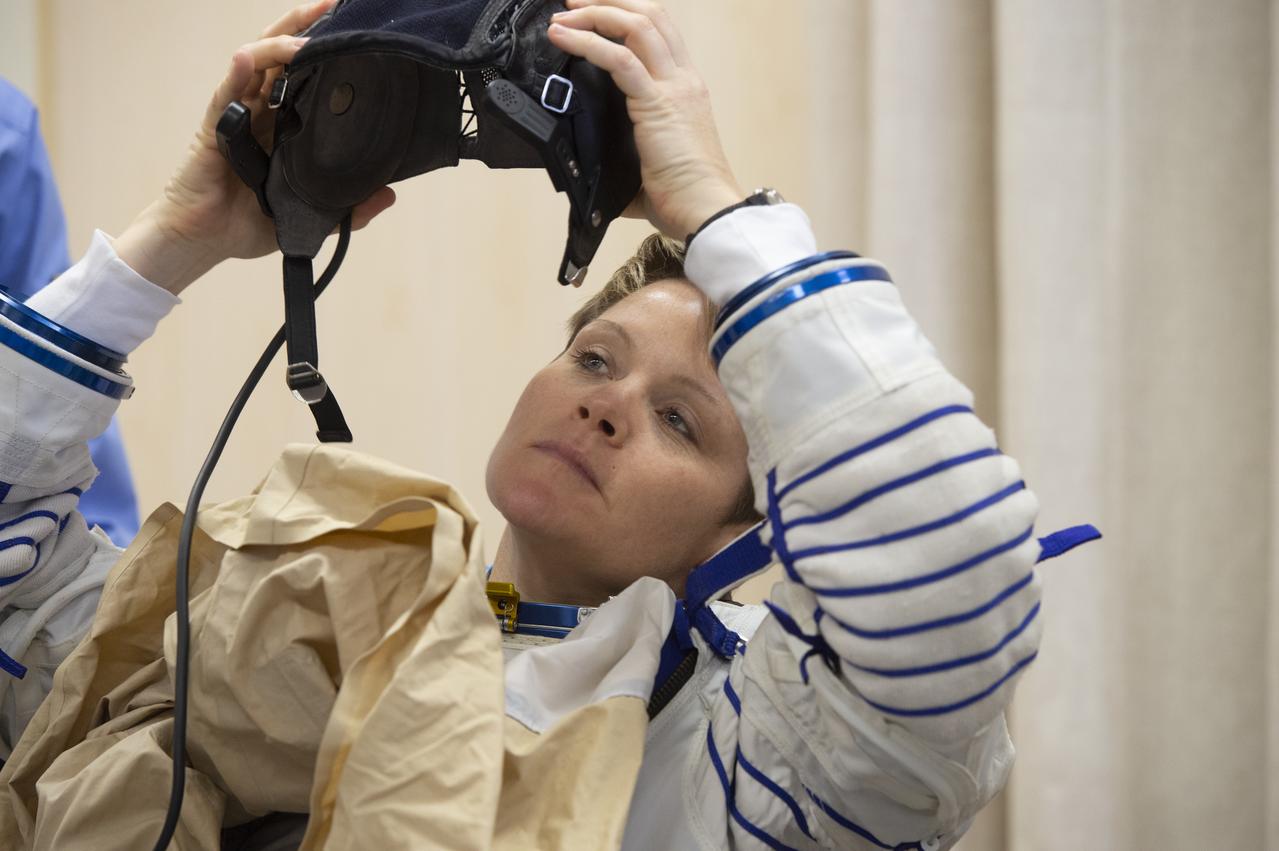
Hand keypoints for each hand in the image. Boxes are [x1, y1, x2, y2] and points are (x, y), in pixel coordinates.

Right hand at [115, 0, 396, 293]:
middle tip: (334, 3)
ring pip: (256, 64)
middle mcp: (261, 111)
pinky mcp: (214, 129)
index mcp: (284, 126)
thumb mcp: (311, 218)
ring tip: (305, 30)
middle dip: (304, 26)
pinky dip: (236, 73)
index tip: (356, 31)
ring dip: (279, 42)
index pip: (306, 77)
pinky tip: (247, 57)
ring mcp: (236, 115)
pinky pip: (225, 94)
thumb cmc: (250, 224)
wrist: (205, 243)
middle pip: (282, 56)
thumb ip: (348, 208)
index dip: (326, 53)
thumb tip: (390, 195)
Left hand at [546, 0, 743, 240]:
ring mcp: (673, 89)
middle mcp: (683, 81)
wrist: (705, 212)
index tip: (590, 14)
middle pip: (650, 15)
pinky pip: (619, 58)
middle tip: (573, 2)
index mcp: (685, 90)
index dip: (625, 14)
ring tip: (562, 17)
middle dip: (608, 2)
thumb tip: (590, 176)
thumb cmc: (683, 198)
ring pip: (637, 25)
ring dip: (595, 14)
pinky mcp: (657, 104)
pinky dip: (587, 42)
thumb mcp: (650, 167)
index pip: (659, 32)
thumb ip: (623, 160)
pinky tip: (562, 39)